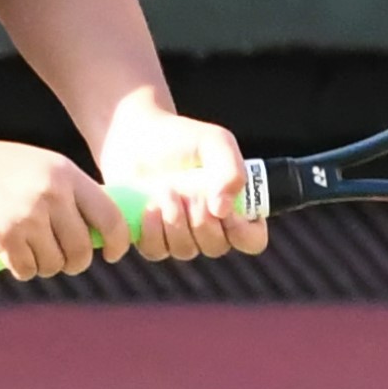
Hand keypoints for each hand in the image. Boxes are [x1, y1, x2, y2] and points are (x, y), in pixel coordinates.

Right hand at [0, 138, 128, 279]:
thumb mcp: (40, 168)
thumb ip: (71, 193)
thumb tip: (103, 232)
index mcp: (66, 174)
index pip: (111, 216)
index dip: (118, 241)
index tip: (113, 253)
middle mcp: (52, 194)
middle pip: (82, 249)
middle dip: (74, 262)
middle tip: (63, 261)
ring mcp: (29, 216)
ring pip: (55, 264)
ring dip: (44, 265)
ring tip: (29, 249)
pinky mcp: (5, 236)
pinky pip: (28, 270)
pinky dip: (21, 268)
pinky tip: (10, 252)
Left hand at [97, 103, 269, 261]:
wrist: (135, 138)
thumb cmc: (180, 139)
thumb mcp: (214, 143)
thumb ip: (231, 170)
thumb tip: (222, 210)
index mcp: (234, 206)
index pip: (252, 240)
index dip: (243, 232)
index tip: (227, 211)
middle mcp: (210, 226)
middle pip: (216, 247)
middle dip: (201, 218)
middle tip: (187, 189)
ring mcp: (180, 235)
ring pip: (186, 250)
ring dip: (175, 220)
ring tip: (165, 188)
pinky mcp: (152, 239)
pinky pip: (156, 250)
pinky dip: (152, 229)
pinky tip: (148, 205)